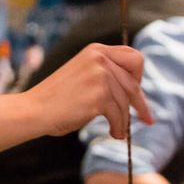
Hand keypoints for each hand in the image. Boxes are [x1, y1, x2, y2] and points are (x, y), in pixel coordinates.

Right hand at [25, 43, 151, 137]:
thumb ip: (106, 73)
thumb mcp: (83, 74)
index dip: (138, 76)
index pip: (134, 57)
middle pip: (133, 84)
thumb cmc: (57, 98)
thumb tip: (135, 89)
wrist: (35, 109)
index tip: (137, 91)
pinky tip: (112, 133)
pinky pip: (119, 115)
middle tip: (148, 119)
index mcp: (96, 50)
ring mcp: (100, 76)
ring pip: (125, 103)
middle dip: (141, 104)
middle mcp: (100, 59)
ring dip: (124, 121)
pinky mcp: (99, 96)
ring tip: (116, 131)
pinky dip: (118, 128)